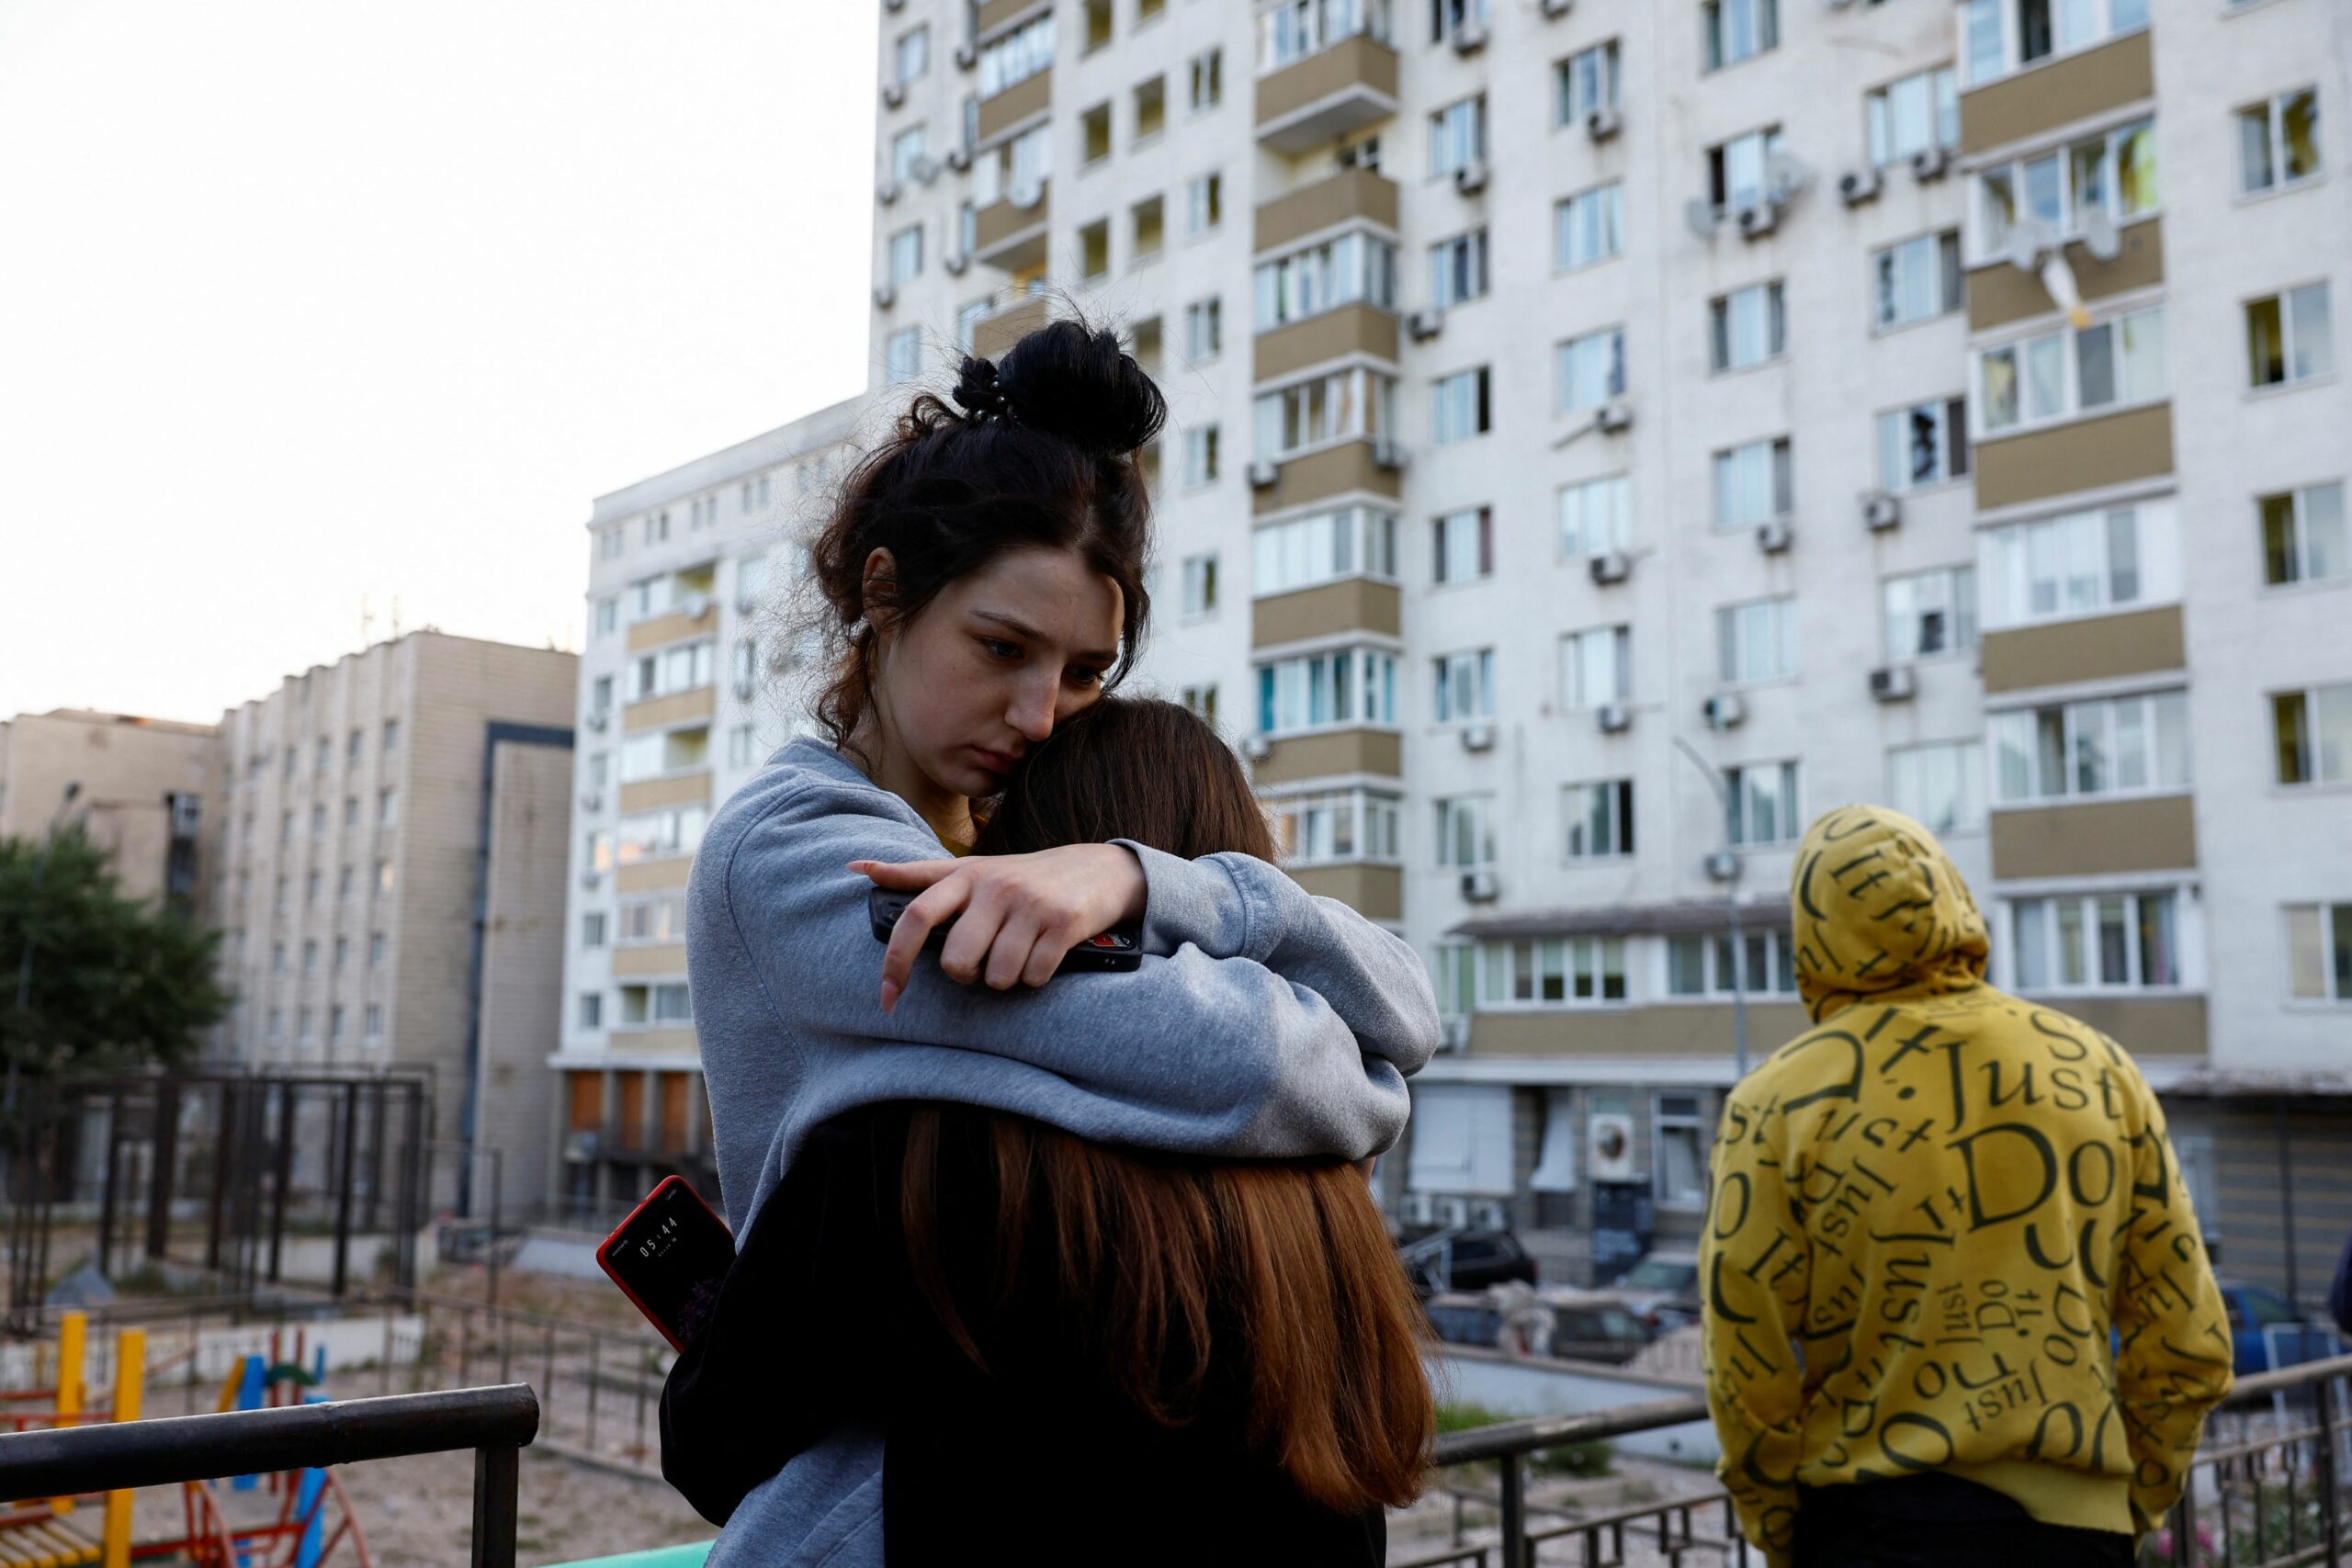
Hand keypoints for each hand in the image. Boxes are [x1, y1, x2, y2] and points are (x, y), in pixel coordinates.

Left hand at [852, 843, 1146, 1012]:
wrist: (1101, 870)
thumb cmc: (1024, 878)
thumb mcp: (972, 869)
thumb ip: (917, 874)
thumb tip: (856, 866)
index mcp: (965, 875)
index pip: (915, 917)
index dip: (895, 961)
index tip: (887, 998)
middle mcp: (994, 886)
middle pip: (956, 961)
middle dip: (967, 976)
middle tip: (982, 964)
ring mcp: (1030, 904)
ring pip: (997, 976)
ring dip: (1006, 979)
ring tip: (1019, 955)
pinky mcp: (1063, 922)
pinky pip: (1033, 976)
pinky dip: (1037, 978)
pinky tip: (1044, 956)